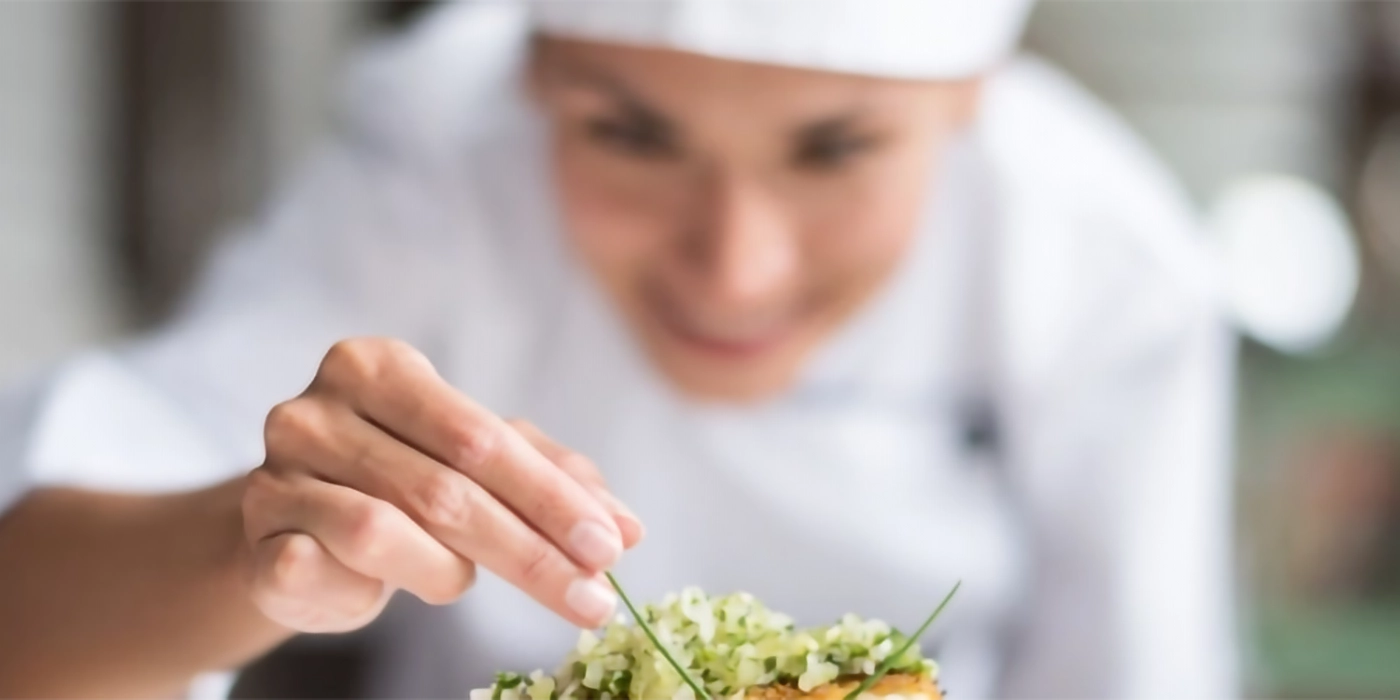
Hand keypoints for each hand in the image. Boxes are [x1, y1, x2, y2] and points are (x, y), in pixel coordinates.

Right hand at [240, 338, 643, 633]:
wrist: (295, 524)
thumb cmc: (399, 480)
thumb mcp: (476, 464)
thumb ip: (551, 481)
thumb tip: (628, 528)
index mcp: (379, 367)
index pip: (483, 438)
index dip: (552, 499)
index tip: (611, 549)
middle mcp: (317, 409)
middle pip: (445, 490)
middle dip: (530, 552)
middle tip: (592, 599)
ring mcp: (275, 472)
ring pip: (384, 533)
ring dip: (444, 572)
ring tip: (459, 580)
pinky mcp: (253, 537)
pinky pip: (314, 571)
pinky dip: (359, 592)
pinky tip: (376, 595)